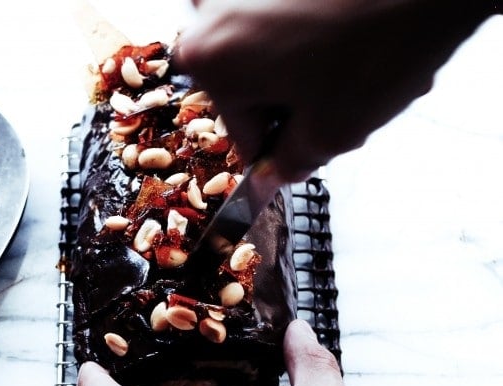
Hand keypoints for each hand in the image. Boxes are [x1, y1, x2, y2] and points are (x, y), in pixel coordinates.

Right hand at [177, 0, 495, 180]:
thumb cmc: (377, 44)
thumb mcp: (330, 133)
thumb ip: (293, 161)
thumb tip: (281, 167)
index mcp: (211, 60)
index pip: (243, 134)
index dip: (282, 148)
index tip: (311, 146)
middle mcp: (216, 13)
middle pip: (257, 85)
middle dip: (302, 101)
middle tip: (349, 104)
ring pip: (281, 50)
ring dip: (319, 69)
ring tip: (368, 70)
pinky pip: (296, 17)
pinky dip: (328, 32)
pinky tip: (363, 38)